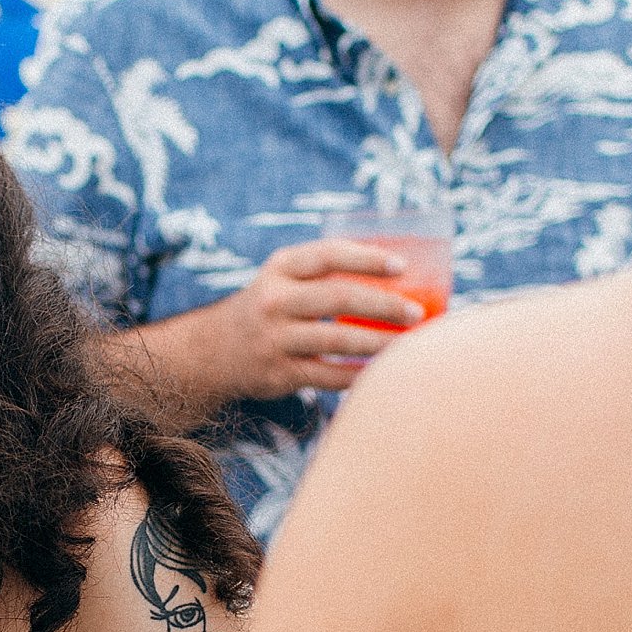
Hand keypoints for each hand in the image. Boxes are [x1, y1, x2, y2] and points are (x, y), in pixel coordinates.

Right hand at [172, 239, 427, 405]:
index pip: (328, 255)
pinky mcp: (279, 373)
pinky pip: (329, 377)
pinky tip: (382, 372)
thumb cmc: (271, 307)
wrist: (214, 350)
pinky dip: (359, 375)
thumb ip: (326, 273)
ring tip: (408, 343)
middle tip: (416, 312)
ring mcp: (275, 339)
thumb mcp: (284, 278)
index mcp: (280, 268)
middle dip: (384, 306)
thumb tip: (400, 277)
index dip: (367, 258)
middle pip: (338, 299)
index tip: (402, 266)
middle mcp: (274, 301)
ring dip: (379, 343)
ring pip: (337, 341)